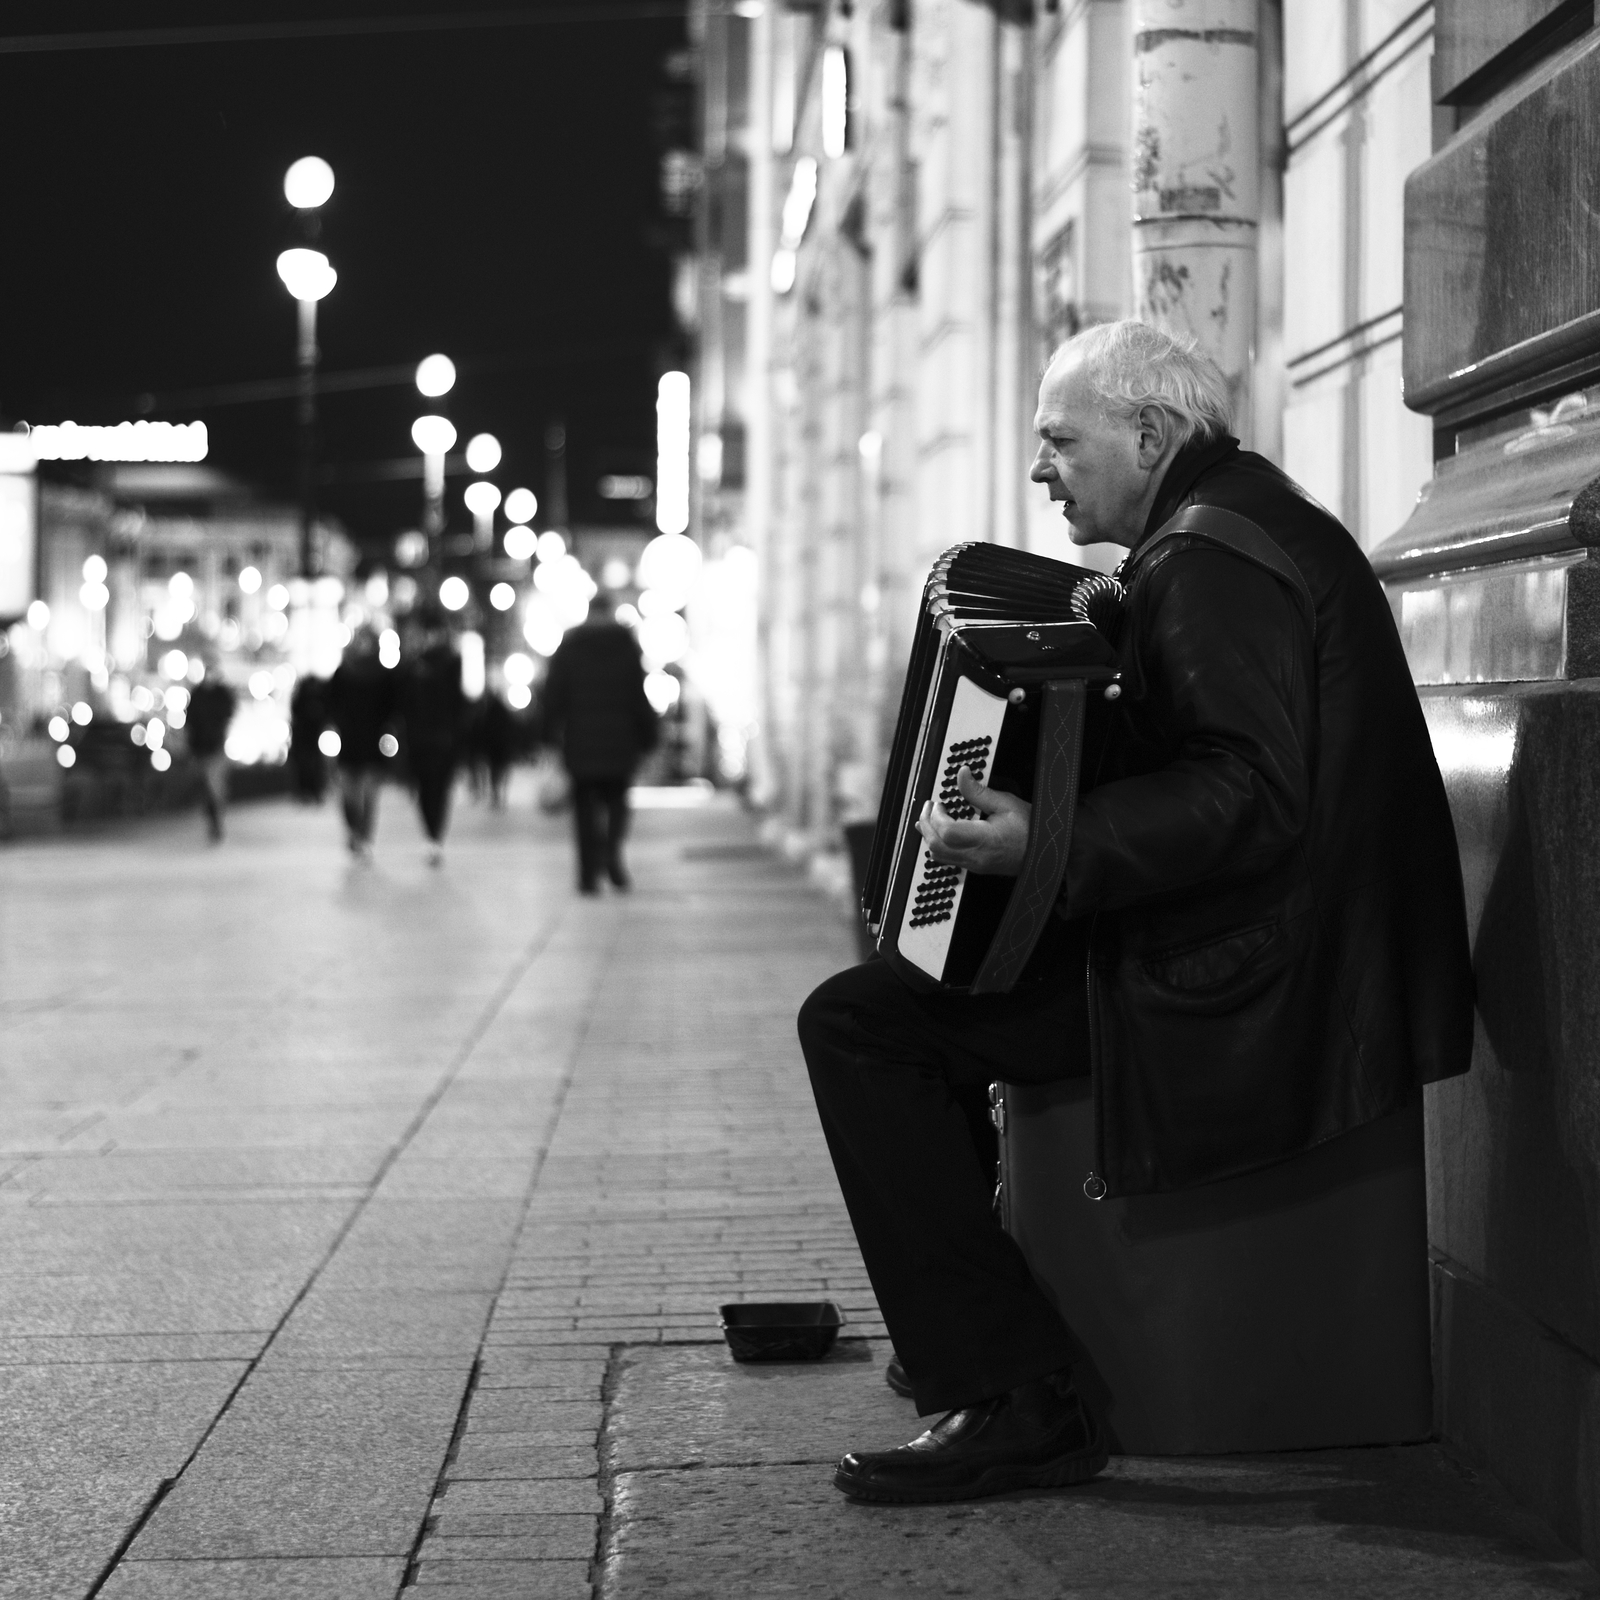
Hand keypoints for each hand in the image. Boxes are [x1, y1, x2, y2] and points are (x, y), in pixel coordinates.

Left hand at [916, 766, 1030, 876]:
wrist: (1044, 854)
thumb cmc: (1031, 830)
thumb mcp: (1006, 803)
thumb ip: (979, 791)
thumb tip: (962, 775)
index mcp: (984, 840)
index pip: (947, 833)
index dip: (936, 816)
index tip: (939, 803)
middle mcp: (976, 856)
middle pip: (936, 846)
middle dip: (926, 824)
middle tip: (929, 807)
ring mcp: (974, 865)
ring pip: (938, 856)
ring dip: (928, 836)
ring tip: (928, 818)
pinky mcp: (975, 867)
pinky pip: (947, 859)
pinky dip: (937, 844)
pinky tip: (938, 833)